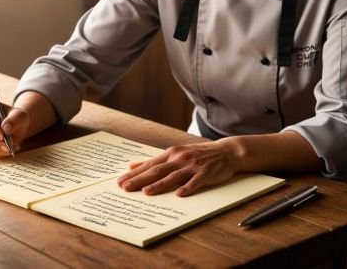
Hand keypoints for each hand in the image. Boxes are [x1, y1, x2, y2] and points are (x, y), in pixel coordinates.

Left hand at [116, 139, 241, 196]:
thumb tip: (133, 165)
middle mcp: (180, 158)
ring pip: (173, 176)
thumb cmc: (198, 154)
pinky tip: (179, 195)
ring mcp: (193, 166)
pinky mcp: (206, 173)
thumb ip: (155, 160)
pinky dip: (187, 188)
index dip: (134, 174)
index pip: (149, 165)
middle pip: (157, 170)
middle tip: (125, 188)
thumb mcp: (176, 153)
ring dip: (159, 185)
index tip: (120, 181)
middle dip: (140, 179)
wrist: (226, 151)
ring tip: (146, 192)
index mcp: (171, 153)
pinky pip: (196, 182)